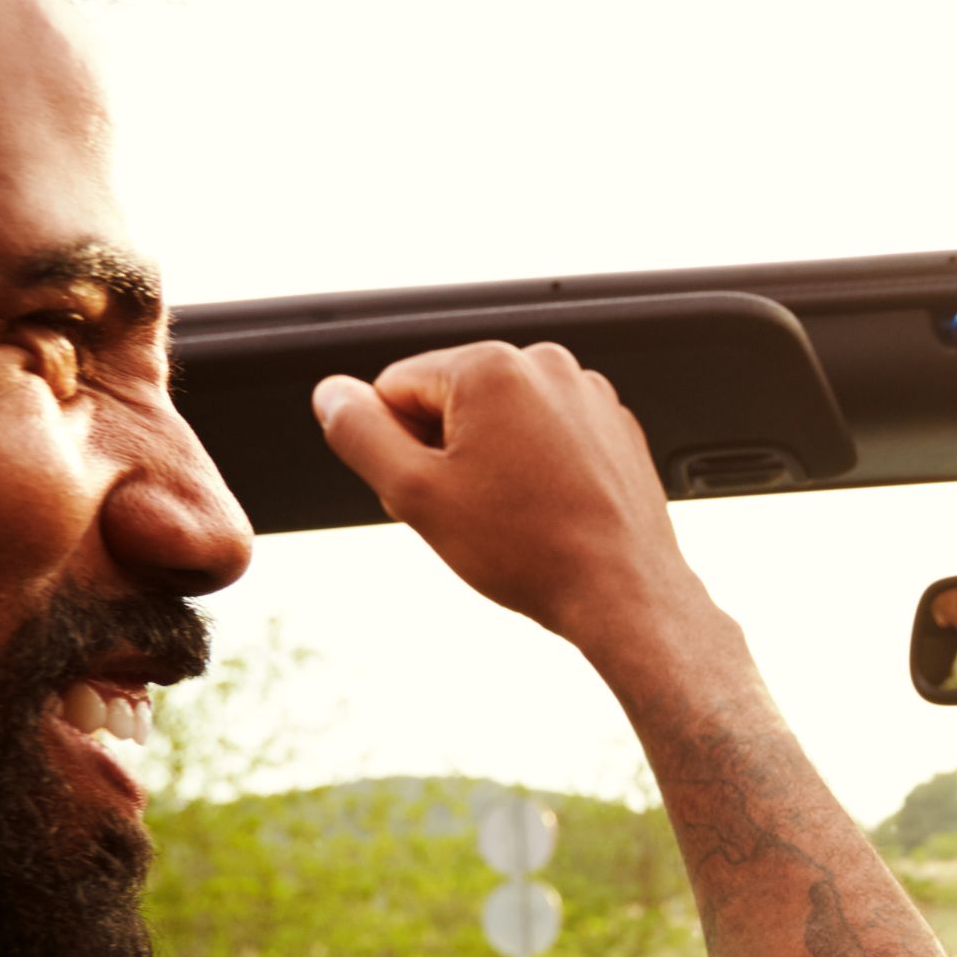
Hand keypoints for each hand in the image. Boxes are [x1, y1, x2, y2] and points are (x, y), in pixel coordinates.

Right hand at [311, 341, 696, 651]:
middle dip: (445, 455)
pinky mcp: (613, 426)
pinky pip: (547, 437)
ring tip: (515, 518)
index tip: (434, 495)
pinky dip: (536, 471)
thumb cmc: (530, 551)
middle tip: (475, 515)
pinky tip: (548, 513)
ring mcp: (587, 393)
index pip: (394, 390)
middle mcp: (545, 363)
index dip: (398, 450)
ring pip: (499, 422)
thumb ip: (359, 435)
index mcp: (490, 366)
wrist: (625, 594)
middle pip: (449, 402)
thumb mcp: (415, 495)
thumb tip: (331, 395)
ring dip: (488, 464)